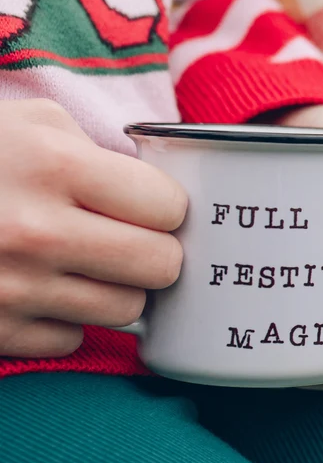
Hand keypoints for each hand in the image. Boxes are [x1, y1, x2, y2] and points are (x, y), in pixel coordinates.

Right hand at [0, 100, 186, 357]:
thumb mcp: (29, 123)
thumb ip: (97, 151)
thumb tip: (155, 194)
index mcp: (52, 165)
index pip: (167, 207)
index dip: (166, 206)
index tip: (151, 205)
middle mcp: (37, 231)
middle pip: (161, 266)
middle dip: (157, 252)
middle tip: (134, 239)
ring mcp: (13, 289)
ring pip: (126, 310)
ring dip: (117, 288)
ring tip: (87, 262)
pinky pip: (72, 339)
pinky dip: (68, 318)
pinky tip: (43, 288)